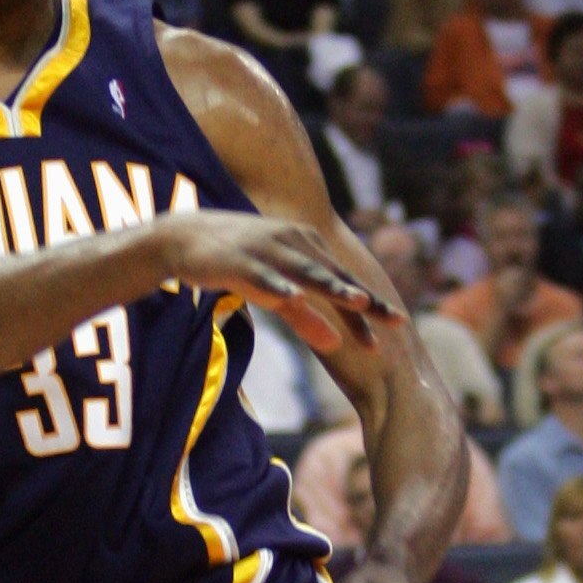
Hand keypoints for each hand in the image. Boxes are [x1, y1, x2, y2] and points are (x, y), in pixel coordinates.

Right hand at [163, 211, 395, 356]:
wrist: (183, 238)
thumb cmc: (237, 264)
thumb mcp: (275, 293)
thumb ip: (304, 318)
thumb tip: (336, 344)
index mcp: (307, 247)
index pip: (345, 281)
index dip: (371, 306)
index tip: (398, 326)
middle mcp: (294, 243)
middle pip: (335, 277)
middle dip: (365, 300)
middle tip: (395, 319)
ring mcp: (268, 249)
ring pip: (306, 272)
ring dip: (332, 287)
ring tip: (357, 301)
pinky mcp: (240, 259)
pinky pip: (263, 275)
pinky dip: (279, 285)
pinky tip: (294, 297)